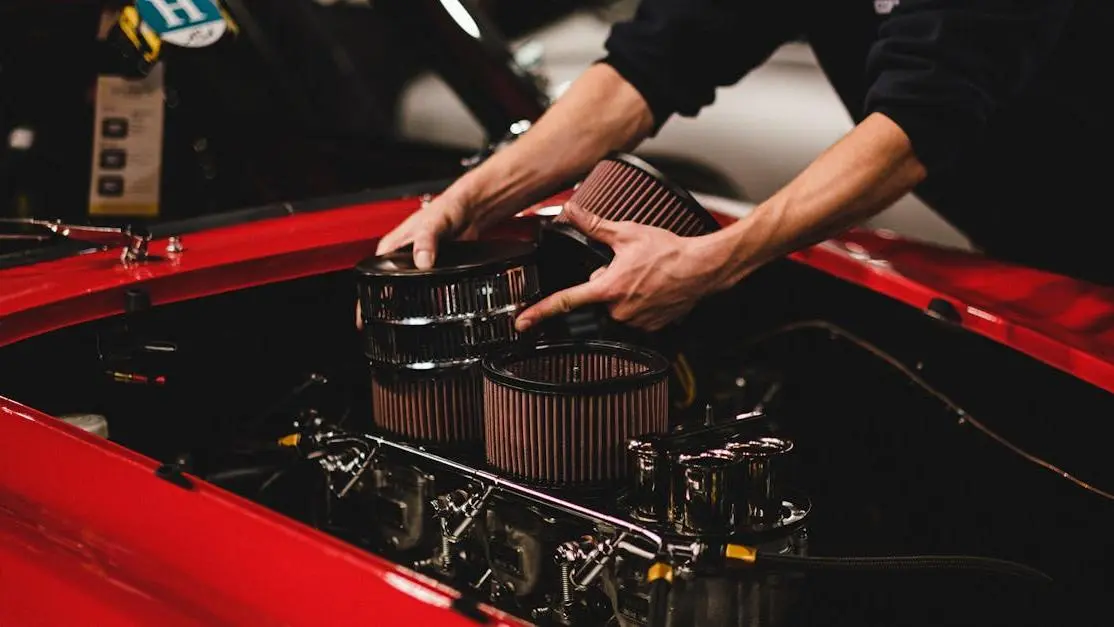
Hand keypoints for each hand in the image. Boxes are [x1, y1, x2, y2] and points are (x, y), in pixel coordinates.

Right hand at [357, 194, 478, 329]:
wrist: (469, 211)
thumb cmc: (446, 209)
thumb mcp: (433, 224)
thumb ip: (426, 241)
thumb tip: (422, 262)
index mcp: (390, 248)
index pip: (370, 279)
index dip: (365, 300)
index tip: (364, 320)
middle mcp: (399, 259)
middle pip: (384, 290)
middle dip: (381, 311)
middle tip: (382, 332)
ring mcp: (414, 267)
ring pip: (403, 293)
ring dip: (402, 309)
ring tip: (401, 330)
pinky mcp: (431, 273)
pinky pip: (422, 292)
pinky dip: (421, 304)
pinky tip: (425, 315)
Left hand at [515, 203, 733, 331]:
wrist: (703, 268)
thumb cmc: (670, 252)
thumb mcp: (627, 233)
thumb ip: (595, 225)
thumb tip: (572, 211)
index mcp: (608, 287)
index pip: (565, 301)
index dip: (539, 312)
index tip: (522, 323)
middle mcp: (619, 309)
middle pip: (598, 297)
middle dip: (606, 283)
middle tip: (627, 267)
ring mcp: (636, 321)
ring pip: (617, 306)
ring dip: (624, 292)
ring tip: (644, 276)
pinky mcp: (652, 327)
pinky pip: (636, 315)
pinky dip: (641, 301)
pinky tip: (654, 287)